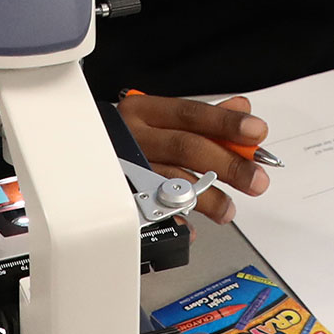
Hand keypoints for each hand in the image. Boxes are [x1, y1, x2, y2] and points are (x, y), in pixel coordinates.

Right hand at [117, 92, 270, 222]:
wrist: (77, 154)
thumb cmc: (125, 136)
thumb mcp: (158, 117)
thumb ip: (202, 116)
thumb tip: (240, 108)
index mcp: (144, 112)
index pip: (191, 114)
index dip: (225, 123)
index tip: (255, 132)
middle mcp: (133, 137)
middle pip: (186, 148)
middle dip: (227, 164)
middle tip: (256, 179)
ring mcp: (124, 169)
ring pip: (172, 182)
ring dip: (208, 198)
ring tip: (228, 209)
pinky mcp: (119, 198)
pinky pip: (152, 213)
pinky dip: (177, 220)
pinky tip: (193, 224)